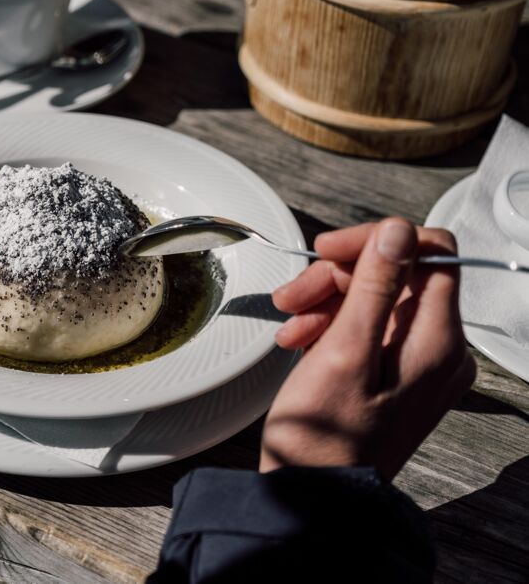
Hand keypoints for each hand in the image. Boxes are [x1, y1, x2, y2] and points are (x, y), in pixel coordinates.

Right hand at [261, 218, 475, 479]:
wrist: (314, 495)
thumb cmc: (324, 436)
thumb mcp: (344, 351)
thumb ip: (376, 287)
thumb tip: (398, 231)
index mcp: (437, 340)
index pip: (430, 252)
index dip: (377, 241)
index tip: (328, 250)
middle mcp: (439, 349)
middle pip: (397, 275)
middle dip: (339, 277)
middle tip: (292, 295)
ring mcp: (419, 363)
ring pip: (377, 298)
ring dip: (327, 301)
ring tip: (289, 325)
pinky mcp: (397, 374)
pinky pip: (370, 327)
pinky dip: (332, 325)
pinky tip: (300, 340)